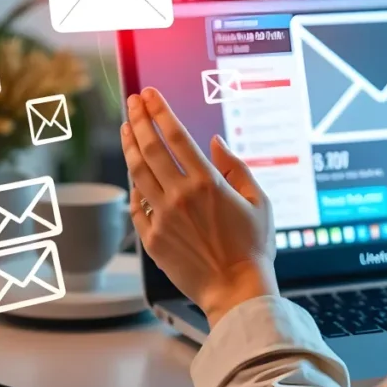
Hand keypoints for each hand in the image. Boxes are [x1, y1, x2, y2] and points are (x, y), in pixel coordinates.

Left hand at [121, 87, 277, 327]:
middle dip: (139, 119)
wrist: (236, 291)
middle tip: (133, 102)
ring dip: (129, 146)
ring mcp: (162, 218)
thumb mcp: (259, 201)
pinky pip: (136, 204)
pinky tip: (134, 172)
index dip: (160, 111)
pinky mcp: (152, 239)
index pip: (176, 136)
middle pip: (150, 148)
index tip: (150, 95)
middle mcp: (180, 196)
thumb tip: (216, 142)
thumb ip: (236, 167)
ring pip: (137, 172)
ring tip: (127, 127)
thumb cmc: (254, 247)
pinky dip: (134, 184)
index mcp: (208, 183)